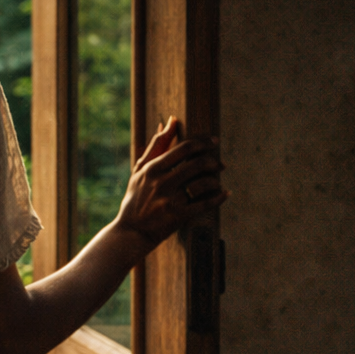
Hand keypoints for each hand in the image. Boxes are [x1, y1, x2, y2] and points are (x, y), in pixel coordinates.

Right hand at [112, 117, 227, 252]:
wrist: (131, 231)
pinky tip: (224, 194)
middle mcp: (161, 182)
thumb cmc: (135, 198)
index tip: (214, 140)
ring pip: (203, 183)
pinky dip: (218, 197)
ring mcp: (170, 199)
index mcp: (152, 169)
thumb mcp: (140, 171)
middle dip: (213, 161)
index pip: (183, 148)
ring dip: (215, 180)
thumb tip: (170, 122)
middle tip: (220, 163)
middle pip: (197, 164)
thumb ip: (156, 146)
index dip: (203, 142)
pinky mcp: (178, 216)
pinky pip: (205, 203)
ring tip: (217, 180)